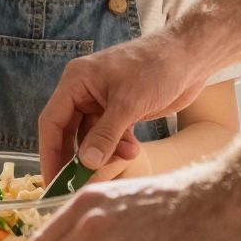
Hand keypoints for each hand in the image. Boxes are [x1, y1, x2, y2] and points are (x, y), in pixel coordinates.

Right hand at [37, 31, 205, 178]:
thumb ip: (105, 135)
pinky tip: (133, 149)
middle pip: (69, 132)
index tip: (53, 182)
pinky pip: (110, 136)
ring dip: (106, 152)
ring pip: (92, 137)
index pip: (52, 121)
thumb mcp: (129, 103)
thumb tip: (86, 164)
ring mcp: (102, 101)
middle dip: (78, 157)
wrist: (190, 56)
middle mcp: (84, 91)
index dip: (50, 153)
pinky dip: (119, 146)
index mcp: (76, 80)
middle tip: (81, 184)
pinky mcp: (121, 110)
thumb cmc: (157, 67)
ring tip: (126, 155)